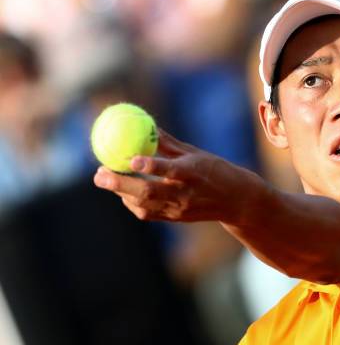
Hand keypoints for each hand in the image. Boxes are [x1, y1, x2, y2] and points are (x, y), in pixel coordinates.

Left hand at [93, 129, 261, 222]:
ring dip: (121, 193)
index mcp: (193, 173)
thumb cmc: (215, 170)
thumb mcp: (196, 153)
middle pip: (148, 192)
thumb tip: (145, 125)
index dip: (149, 166)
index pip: (169, 171)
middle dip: (120, 184)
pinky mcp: (176, 218)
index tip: (130, 160)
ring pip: (144, 205)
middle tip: (99, 174)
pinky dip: (131, 202)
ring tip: (104, 179)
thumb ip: (168, 144)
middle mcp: (186, 193)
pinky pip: (148, 213)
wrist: (235, 200)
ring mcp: (180, 208)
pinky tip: (123, 192)